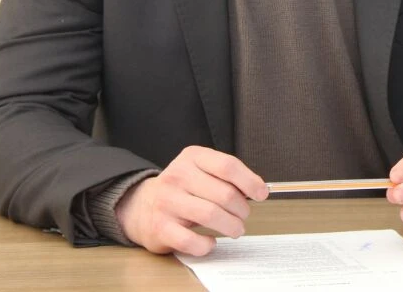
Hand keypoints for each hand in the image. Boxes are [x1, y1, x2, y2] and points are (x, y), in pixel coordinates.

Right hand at [115, 145, 268, 255]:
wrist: (141, 206)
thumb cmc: (182, 189)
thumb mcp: (200, 171)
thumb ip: (226, 177)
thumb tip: (257, 190)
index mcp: (192, 157)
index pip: (228, 166)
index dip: (250, 181)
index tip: (261, 193)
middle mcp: (177, 176)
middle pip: (224, 193)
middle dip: (242, 209)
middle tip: (244, 216)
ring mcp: (167, 201)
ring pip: (210, 215)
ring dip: (231, 226)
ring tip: (235, 229)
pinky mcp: (160, 227)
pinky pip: (191, 240)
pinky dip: (207, 244)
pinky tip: (211, 241)